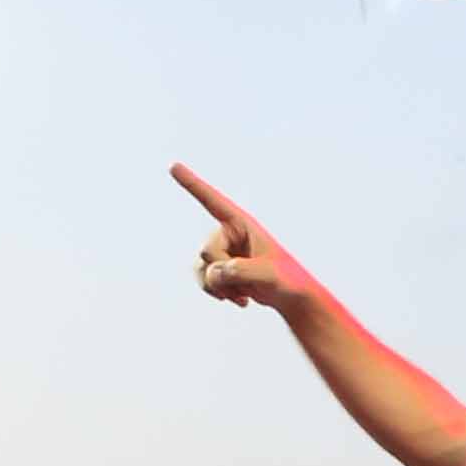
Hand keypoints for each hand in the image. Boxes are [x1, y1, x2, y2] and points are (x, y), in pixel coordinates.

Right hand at [170, 162, 317, 315]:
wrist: (291, 296)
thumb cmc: (287, 279)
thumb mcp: (269, 274)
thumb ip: (242, 271)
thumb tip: (216, 272)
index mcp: (242, 223)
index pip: (212, 200)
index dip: (192, 183)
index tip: (174, 166)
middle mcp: (228, 233)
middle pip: (207, 251)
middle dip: (223, 273)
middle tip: (248, 283)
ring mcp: (222, 251)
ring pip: (201, 269)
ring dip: (220, 287)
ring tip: (245, 294)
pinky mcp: (219, 268)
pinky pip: (203, 279)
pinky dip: (217, 293)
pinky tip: (240, 299)